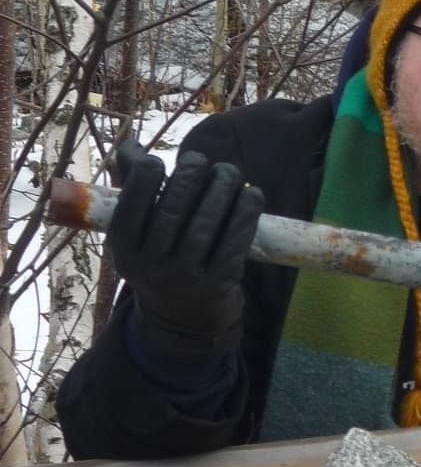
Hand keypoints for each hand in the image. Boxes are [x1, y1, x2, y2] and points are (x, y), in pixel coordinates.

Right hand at [108, 141, 264, 356]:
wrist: (181, 322)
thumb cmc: (160, 259)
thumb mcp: (138, 233)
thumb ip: (133, 187)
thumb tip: (131, 143)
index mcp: (122, 245)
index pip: (135, 195)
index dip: (153, 169)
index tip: (168, 163)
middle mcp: (148, 264)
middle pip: (175, 205)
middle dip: (195, 173)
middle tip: (209, 164)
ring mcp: (183, 278)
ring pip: (208, 220)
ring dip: (225, 187)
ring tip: (231, 174)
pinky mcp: (217, 285)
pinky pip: (236, 239)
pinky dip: (247, 210)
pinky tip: (252, 196)